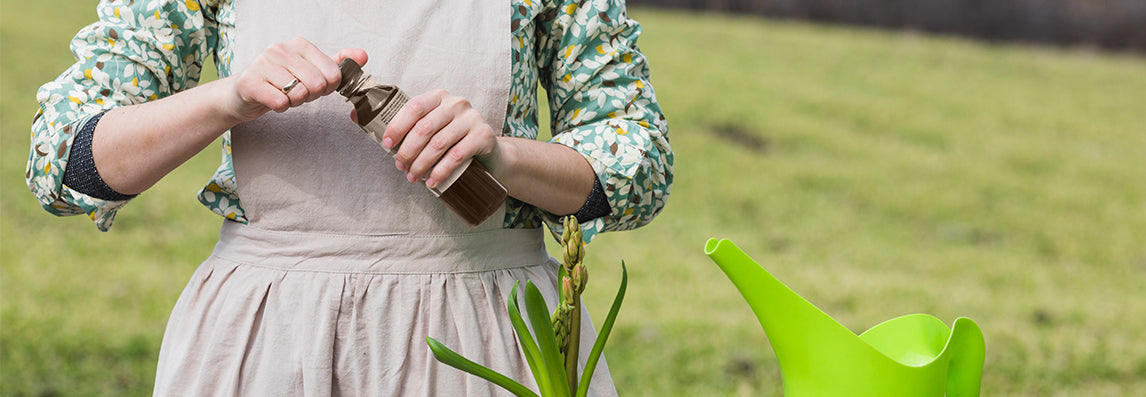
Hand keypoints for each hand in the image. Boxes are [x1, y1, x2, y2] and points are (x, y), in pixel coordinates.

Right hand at [221, 37, 367, 122]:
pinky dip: (280, 107)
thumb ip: (336, 63)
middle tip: (296, 93)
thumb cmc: (279, 82)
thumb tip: (362, 56)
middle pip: (317, 85)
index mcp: (299, 44)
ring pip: (299, 94)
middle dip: (310, 96)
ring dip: (294, 102)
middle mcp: (280, 49)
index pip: (333, 73)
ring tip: (283, 95)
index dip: (327, 88)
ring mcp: (263, 63)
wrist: (242, 94)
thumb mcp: (310, 69)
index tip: (312, 86)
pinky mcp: (250, 82)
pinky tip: (272, 100)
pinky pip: (280, 102)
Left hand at [383, 90, 501, 188]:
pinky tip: (432, 181)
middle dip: (408, 150)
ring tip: (413, 177)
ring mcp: (472, 119)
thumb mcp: (436, 127)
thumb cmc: (456, 140)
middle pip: (424, 128)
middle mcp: (456, 104)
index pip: (414, 107)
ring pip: (438, 143)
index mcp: (440, 97)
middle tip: (400, 166)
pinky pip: (456, 156)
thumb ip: (414, 126)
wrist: (492, 153)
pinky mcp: (483, 136)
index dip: (397, 126)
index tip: (387, 144)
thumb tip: (374, 132)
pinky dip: (440, 171)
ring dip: (421, 164)